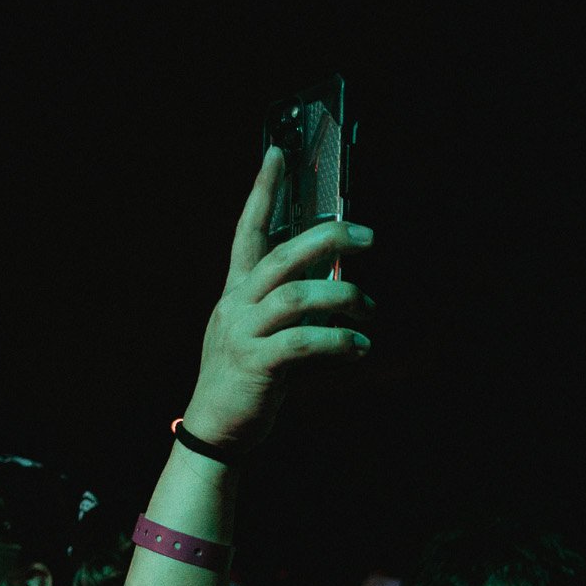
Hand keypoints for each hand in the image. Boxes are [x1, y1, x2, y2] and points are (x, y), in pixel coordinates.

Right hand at [177, 150, 375, 452]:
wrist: (215, 431)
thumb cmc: (244, 380)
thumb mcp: (257, 332)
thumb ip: (283, 305)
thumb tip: (327, 281)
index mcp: (236, 292)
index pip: (247, 230)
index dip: (261, 191)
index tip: (276, 153)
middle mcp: (236, 305)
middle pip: (282, 254)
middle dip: (327, 239)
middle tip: (368, 237)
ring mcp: (243, 334)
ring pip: (296, 296)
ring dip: (342, 298)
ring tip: (371, 309)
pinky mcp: (256, 365)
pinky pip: (303, 343)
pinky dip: (337, 341)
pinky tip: (360, 346)